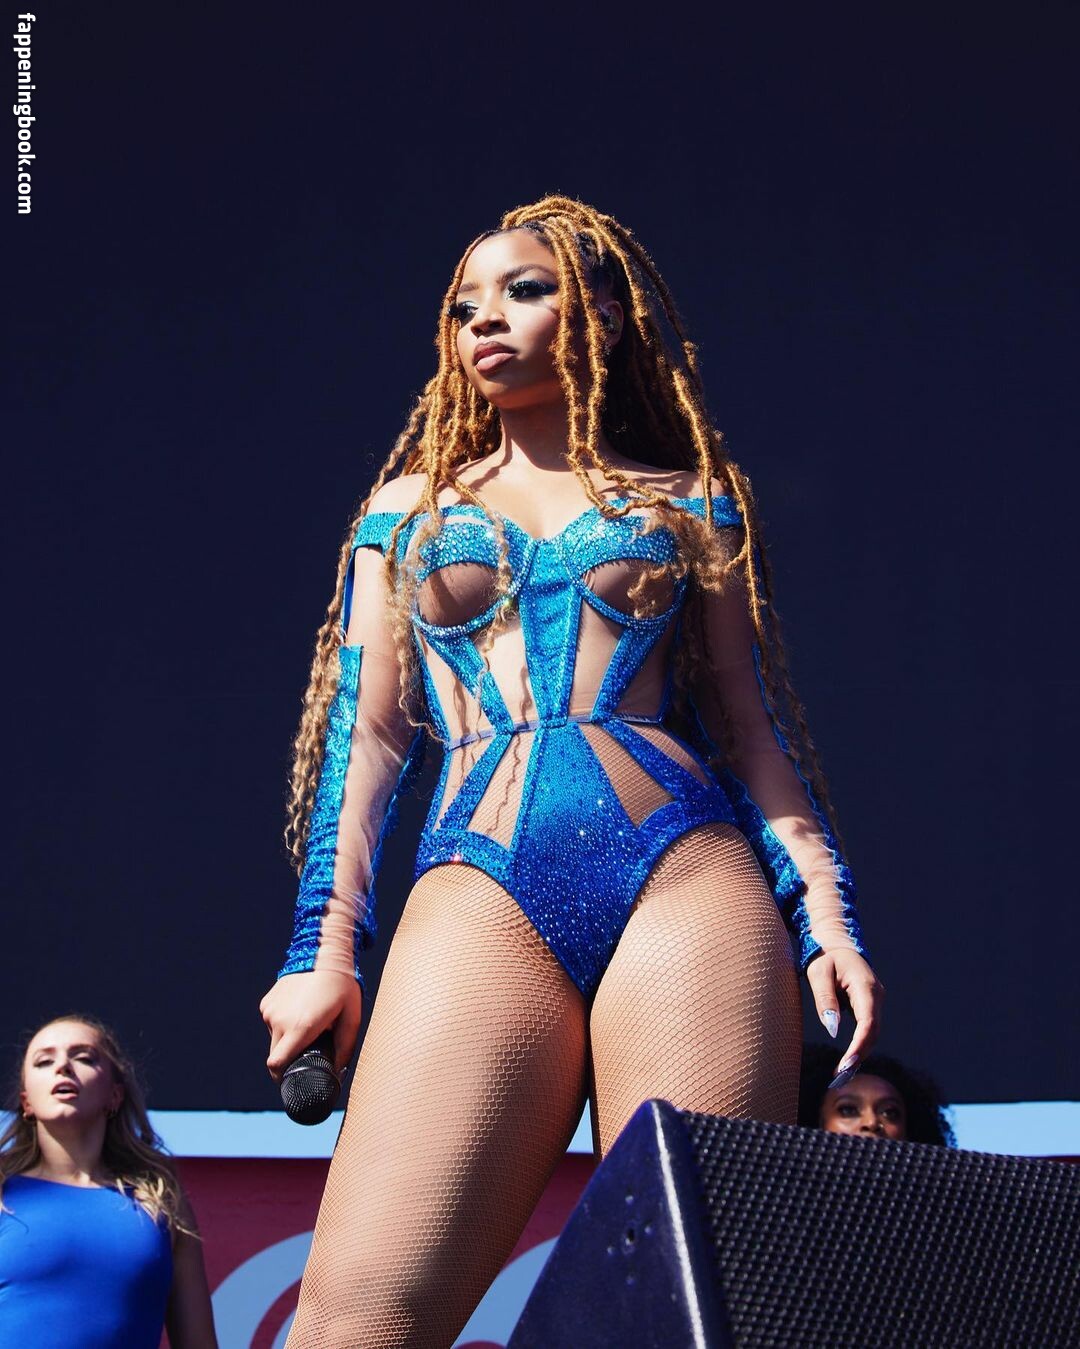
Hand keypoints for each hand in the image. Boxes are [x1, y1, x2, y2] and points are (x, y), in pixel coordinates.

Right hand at [259, 970, 361, 1081]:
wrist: (324, 953)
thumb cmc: (342, 987)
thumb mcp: (352, 1018)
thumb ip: (345, 1048)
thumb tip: (339, 1072)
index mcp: (300, 1027)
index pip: (276, 1065)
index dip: (281, 1077)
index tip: (292, 1079)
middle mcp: (280, 1020)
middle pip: (275, 1056)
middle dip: (288, 1060)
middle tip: (307, 1051)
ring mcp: (271, 1010)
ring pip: (275, 1038)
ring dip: (287, 1038)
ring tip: (307, 1022)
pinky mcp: (267, 1001)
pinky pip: (272, 1021)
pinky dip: (283, 1023)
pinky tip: (299, 1009)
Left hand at [806, 949, 883, 1085]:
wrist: (835, 943)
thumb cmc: (823, 955)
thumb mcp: (818, 973)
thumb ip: (825, 999)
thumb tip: (832, 1030)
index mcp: (865, 986)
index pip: (868, 1022)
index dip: (859, 1046)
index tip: (847, 1064)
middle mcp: (876, 996)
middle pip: (873, 1033)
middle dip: (859, 1057)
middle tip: (839, 1079)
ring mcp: (875, 1001)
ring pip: (872, 1034)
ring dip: (859, 1055)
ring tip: (839, 1077)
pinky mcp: (869, 1006)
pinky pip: (867, 1030)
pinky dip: (858, 1047)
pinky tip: (845, 1064)